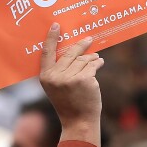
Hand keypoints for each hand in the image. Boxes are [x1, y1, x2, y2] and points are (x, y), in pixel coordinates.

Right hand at [39, 24, 103, 145]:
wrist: (79, 121)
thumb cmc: (69, 103)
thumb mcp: (57, 87)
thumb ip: (60, 70)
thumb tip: (75, 51)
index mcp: (46, 77)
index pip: (47, 52)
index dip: (51, 38)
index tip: (55, 25)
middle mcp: (56, 76)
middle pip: (69, 53)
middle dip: (81, 45)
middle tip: (89, 39)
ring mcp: (70, 77)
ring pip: (83, 59)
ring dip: (92, 57)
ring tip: (97, 57)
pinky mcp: (84, 79)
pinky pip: (92, 65)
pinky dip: (97, 63)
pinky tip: (100, 62)